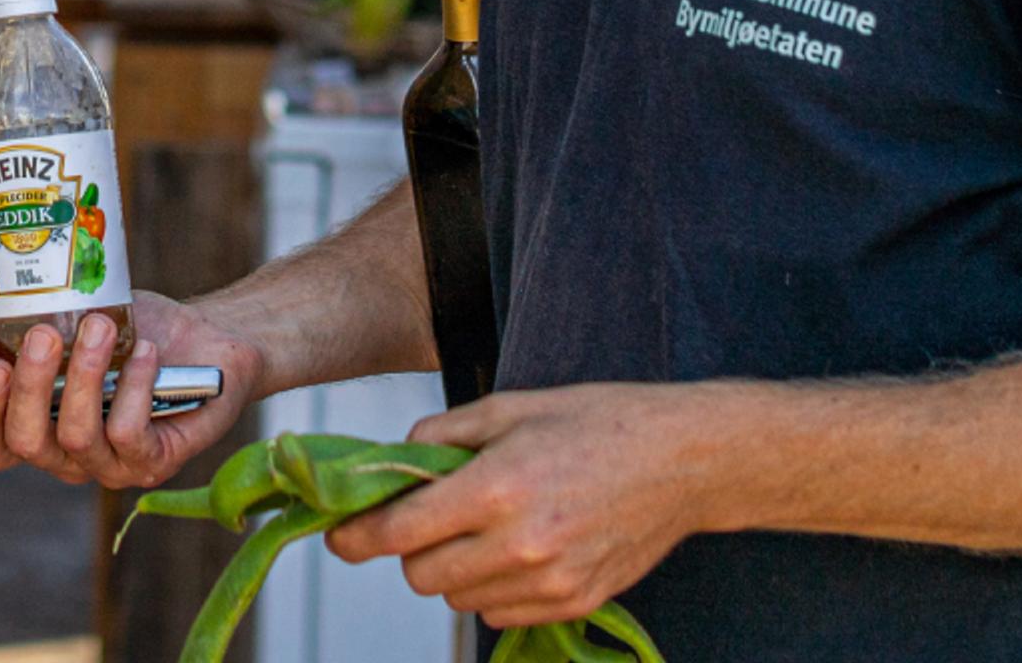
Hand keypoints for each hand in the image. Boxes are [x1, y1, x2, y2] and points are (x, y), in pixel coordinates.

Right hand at [0, 281, 263, 488]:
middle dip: (32, 386)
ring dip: (87, 375)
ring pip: (78, 438)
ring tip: (103, 326)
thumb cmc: (126, 329)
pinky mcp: (154, 460)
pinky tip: (145, 353)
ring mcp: (109, 464)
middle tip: (46, 334)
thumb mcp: (59, 310)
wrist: (200, 337)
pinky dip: (133, 388)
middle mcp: (65, 455)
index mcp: (34, 424)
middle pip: (26, 443)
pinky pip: (129, 436)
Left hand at [324, 382, 722, 626]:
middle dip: (409, 550)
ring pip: (458, 599)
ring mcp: (550, 581)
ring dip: (452, 570)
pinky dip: (491, 589)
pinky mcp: (574, 603)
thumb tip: (388, 463)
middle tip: (426, 519)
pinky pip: (498, 615)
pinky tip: (515, 550)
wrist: (683, 460)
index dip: (357, 537)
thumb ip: (438, 437)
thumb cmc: (595, 422)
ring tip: (481, 529)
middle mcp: (521, 544)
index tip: (338, 537)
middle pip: (421, 576)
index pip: (400, 532)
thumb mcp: (508, 408)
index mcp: (497, 488)